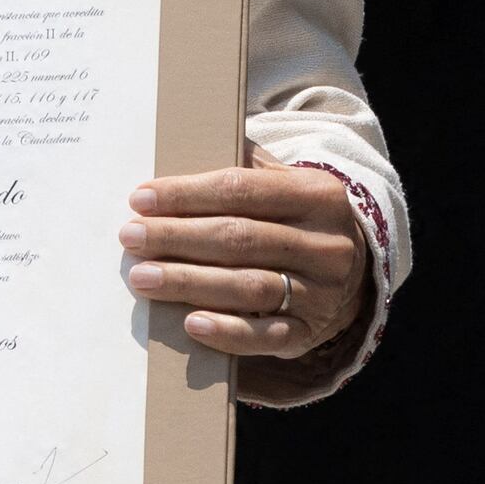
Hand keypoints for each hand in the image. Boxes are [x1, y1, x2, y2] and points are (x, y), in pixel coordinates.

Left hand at [123, 164, 371, 384]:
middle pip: (240, 238)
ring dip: (189, 282)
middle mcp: (325, 244)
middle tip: (130, 237)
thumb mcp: (286, 183)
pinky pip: (266, 337)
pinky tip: (190, 323)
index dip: (187, 194)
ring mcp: (321, 293)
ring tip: (143, 277)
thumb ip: (244, 165)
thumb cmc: (297, 220)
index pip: (241, 189)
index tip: (140, 199)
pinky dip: (227, 332)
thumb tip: (180, 146)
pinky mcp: (309, 333)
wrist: (355, 274)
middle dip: (177, 237)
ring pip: (249, 287)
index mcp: (316, 194)